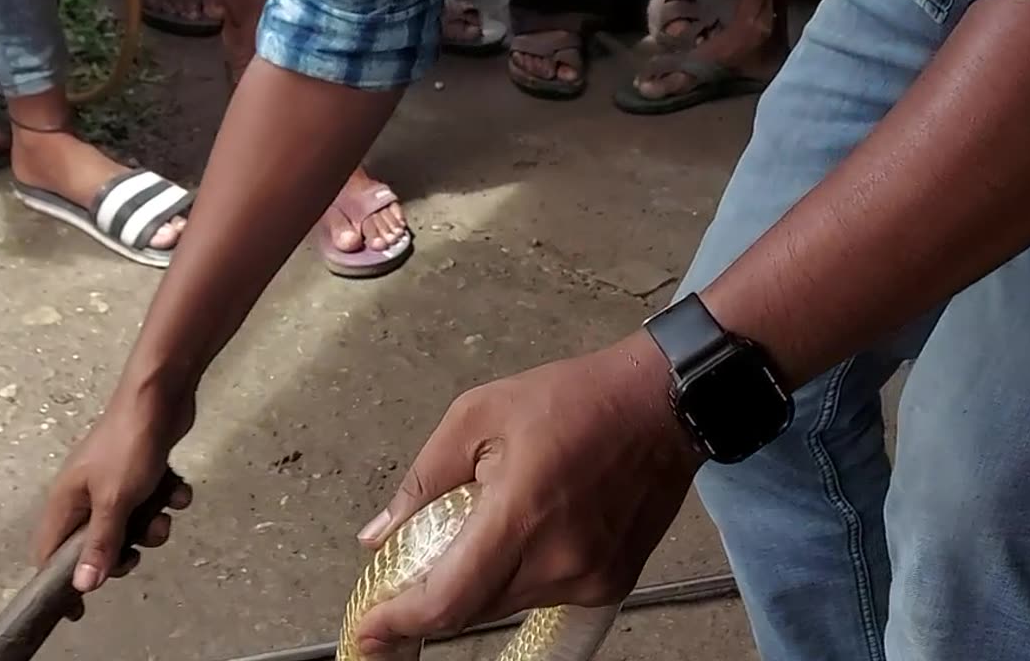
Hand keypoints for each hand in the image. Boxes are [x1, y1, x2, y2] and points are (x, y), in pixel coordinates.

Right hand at [31, 383, 194, 595]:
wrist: (161, 396)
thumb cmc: (130, 444)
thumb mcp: (115, 501)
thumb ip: (101, 543)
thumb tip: (83, 586)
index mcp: (65, 502)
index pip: (48, 554)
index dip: (61, 583)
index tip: (79, 608)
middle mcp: (85, 494)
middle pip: (97, 544)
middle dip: (122, 550)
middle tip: (137, 549)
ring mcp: (115, 481)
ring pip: (132, 523)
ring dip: (152, 525)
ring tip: (163, 512)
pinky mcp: (143, 471)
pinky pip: (154, 499)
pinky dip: (168, 497)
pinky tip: (177, 488)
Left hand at [353, 332, 703, 655]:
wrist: (660, 403)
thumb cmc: (574, 398)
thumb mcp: (479, 415)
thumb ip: (424, 479)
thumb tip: (378, 536)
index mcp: (521, 514)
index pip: (448, 601)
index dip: (400, 623)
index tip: (369, 630)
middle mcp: (559, 560)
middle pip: (473, 609)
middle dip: (437, 594)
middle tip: (419, 559)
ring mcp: (590, 578)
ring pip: (508, 605)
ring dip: (482, 582)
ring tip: (491, 523)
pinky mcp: (612, 583)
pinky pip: (546, 596)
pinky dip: (521, 576)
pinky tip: (531, 531)